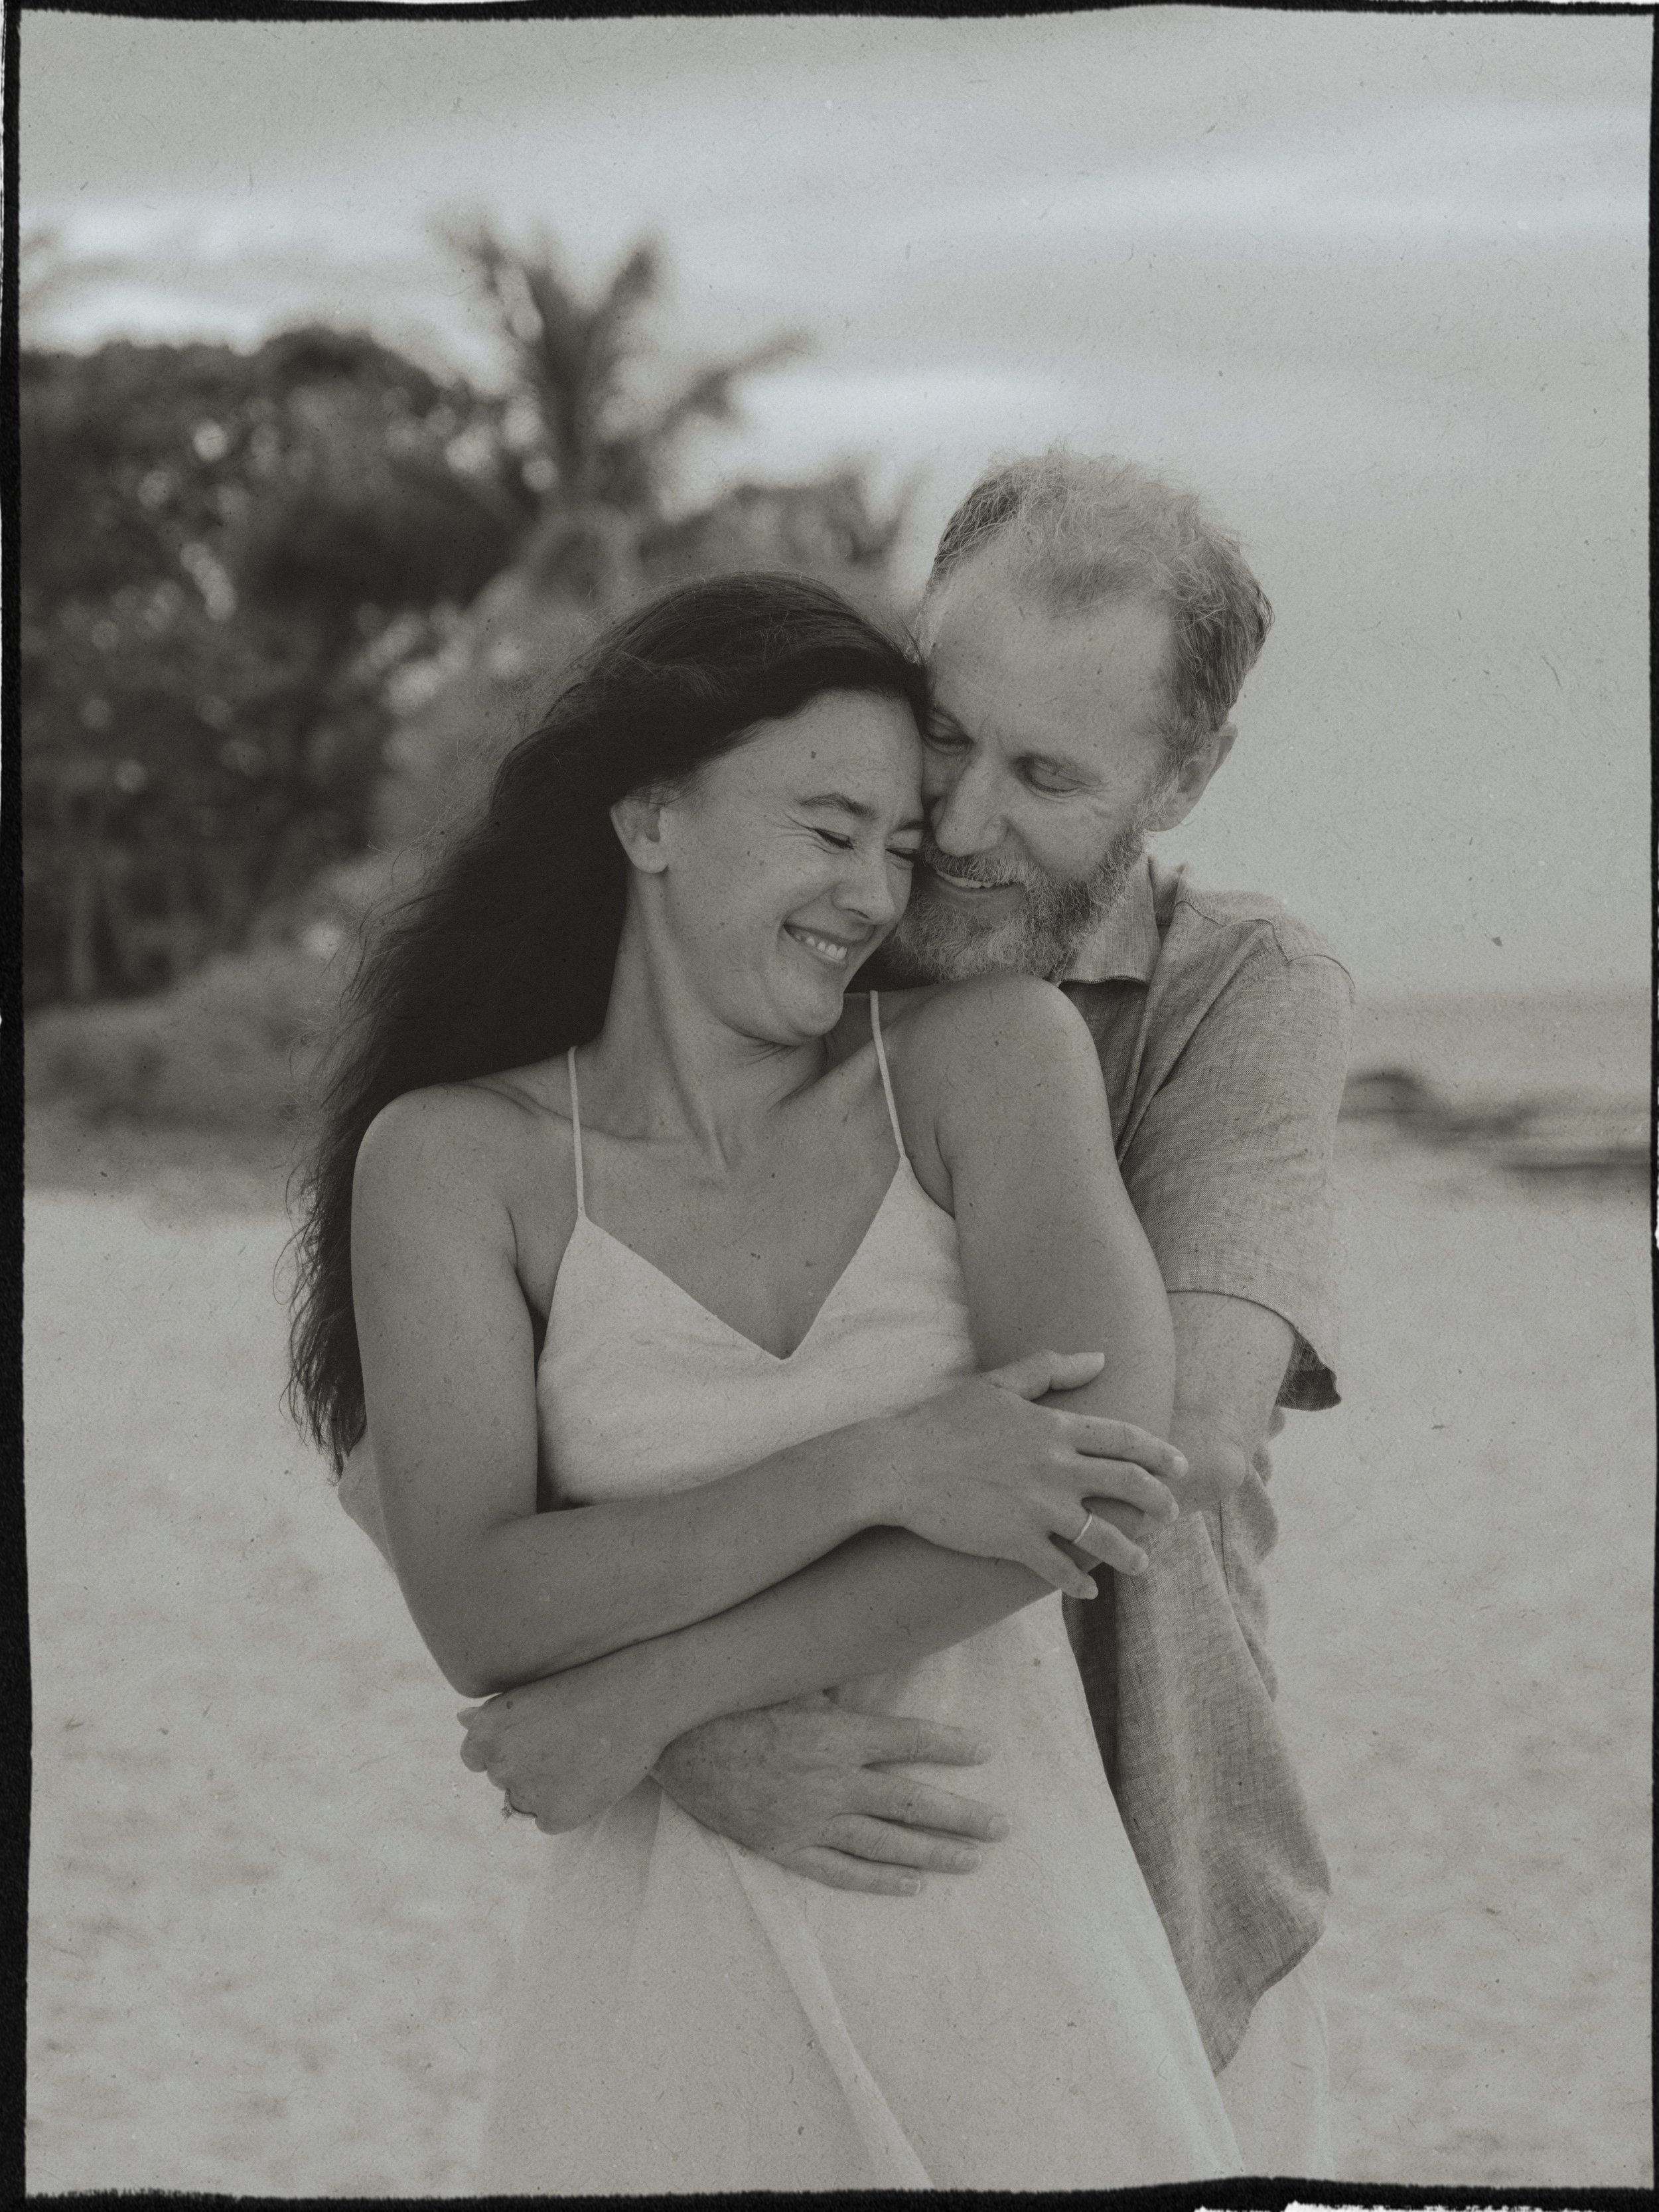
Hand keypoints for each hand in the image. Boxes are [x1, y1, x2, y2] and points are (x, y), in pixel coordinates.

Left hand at [457, 1652, 661, 1834]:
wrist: (639, 1698)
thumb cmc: (586, 1686)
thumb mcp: (532, 1692)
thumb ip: (495, 1714)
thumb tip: (461, 1719)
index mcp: (486, 1732)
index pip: (475, 1758)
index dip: (507, 1749)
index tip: (536, 1738)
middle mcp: (498, 1764)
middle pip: (503, 1780)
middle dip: (529, 1768)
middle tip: (568, 1742)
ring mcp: (526, 1793)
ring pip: (525, 1802)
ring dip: (547, 1789)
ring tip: (582, 1756)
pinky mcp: (554, 1816)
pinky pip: (549, 1818)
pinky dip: (567, 1805)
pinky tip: (590, 1777)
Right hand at [653, 1693, 1011, 1895]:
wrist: (670, 1740)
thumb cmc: (733, 1698)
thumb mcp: (790, 1679)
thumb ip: (837, 1689)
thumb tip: (872, 1675)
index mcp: (836, 1732)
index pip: (911, 1740)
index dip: (952, 1746)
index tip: (988, 1750)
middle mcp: (831, 1780)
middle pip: (912, 1802)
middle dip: (963, 1815)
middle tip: (1004, 1827)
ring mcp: (809, 1819)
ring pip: (886, 1844)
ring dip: (935, 1853)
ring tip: (974, 1860)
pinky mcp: (784, 1846)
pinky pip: (841, 1872)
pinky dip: (879, 1882)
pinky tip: (913, 1886)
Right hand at [876, 1349, 1183, 1596]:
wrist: (896, 1464)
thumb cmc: (942, 1421)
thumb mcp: (997, 1383)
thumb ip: (1050, 1367)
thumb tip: (1100, 1356)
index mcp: (1054, 1427)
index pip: (1125, 1439)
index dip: (1160, 1453)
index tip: (1178, 1466)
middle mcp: (1055, 1467)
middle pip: (1129, 1486)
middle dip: (1160, 1503)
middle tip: (1172, 1515)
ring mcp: (1036, 1507)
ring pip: (1103, 1536)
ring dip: (1131, 1553)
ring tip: (1142, 1564)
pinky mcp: (1013, 1541)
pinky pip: (1059, 1569)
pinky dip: (1078, 1583)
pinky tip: (1087, 1591)